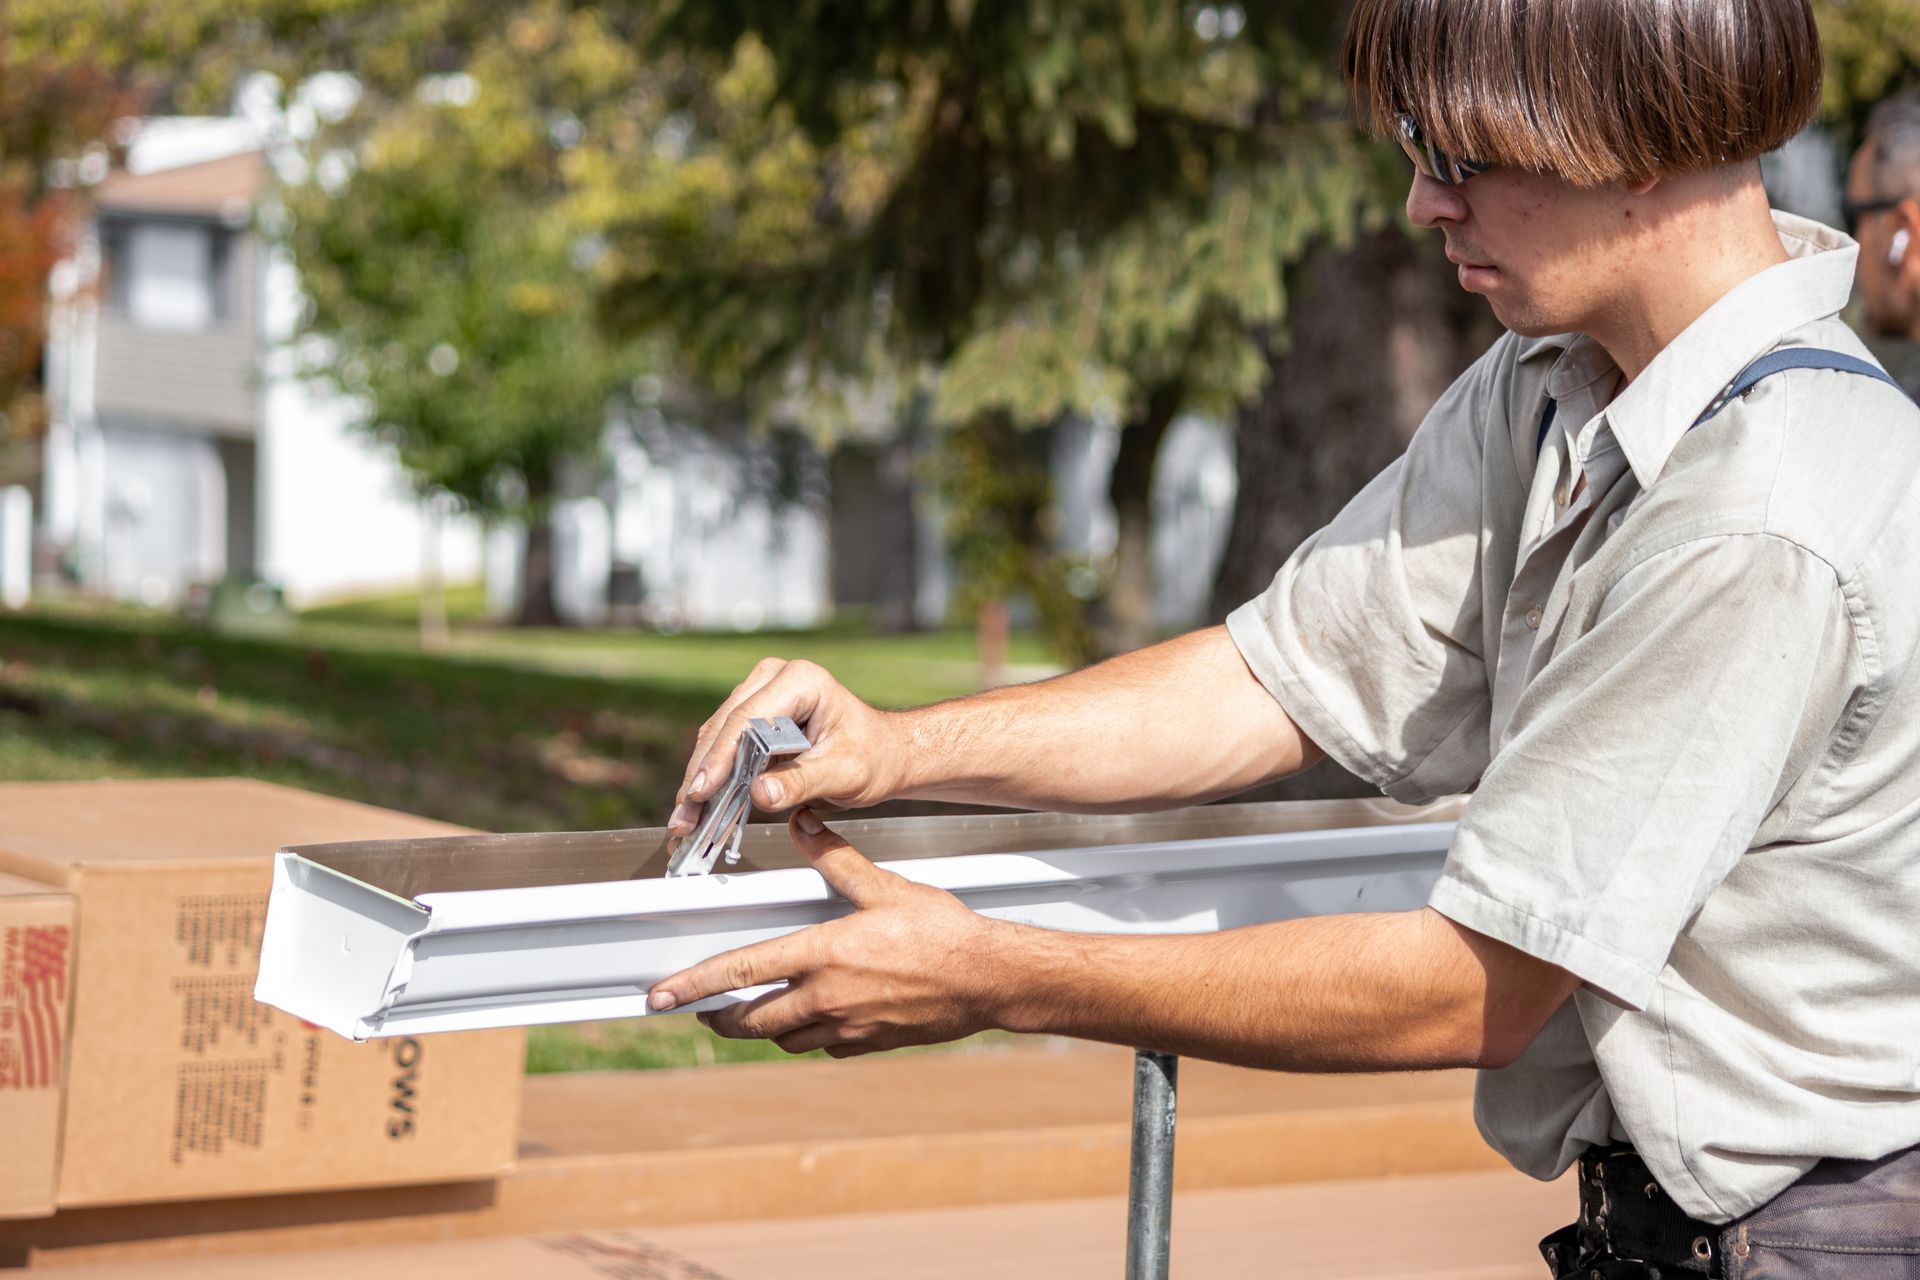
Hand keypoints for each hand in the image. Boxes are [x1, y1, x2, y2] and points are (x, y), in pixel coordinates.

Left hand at [647, 810, 1003, 1056]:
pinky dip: (809, 1034)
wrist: (989, 980)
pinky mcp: (868, 1043)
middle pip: (752, 1019)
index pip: (743, 970)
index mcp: (825, 953)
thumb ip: (838, 860)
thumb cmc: (943, 932)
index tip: (663, 997)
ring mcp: (848, 1026)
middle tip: (704, 1010)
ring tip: (755, 1010)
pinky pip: (823, 1046)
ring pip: (784, 1037)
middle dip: (722, 1016)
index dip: (695, 985)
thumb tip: (803, 825)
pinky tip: (816, 1017)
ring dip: (763, 1026)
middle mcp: (829, 997)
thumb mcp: (887, 887)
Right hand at [668, 658, 905, 835]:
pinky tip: (698, 805)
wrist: (883, 755)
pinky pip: (723, 744)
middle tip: (684, 815)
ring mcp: (761, 692)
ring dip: (699, 779)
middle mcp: (775, 678)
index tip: (701, 791)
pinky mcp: (753, 714)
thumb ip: (802, 783)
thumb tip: (759, 794)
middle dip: (702, 775)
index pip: (748, 719)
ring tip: (685, 818)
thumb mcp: (844, 775)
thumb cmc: (873, 757)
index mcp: (801, 681)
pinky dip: (711, 776)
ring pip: (716, 736)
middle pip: (724, 728)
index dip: (720, 758)